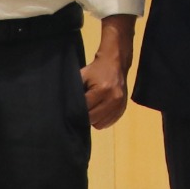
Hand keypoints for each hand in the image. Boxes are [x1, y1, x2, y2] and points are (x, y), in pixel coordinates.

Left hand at [81, 14, 133, 128]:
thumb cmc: (95, 70)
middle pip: (92, 119)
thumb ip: (75, 93)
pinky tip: (99, 110)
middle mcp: (114, 99)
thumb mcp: (82, 77)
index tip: (71, 109)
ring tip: (91, 108)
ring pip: (99, 124)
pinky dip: (101, 119)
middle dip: (84, 115)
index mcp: (102, 89)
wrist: (115, 64)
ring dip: (93, 119)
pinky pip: (107, 123)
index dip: (76, 111)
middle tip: (81, 108)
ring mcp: (120, 105)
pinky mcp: (123, 110)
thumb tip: (67, 109)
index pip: (84, 109)